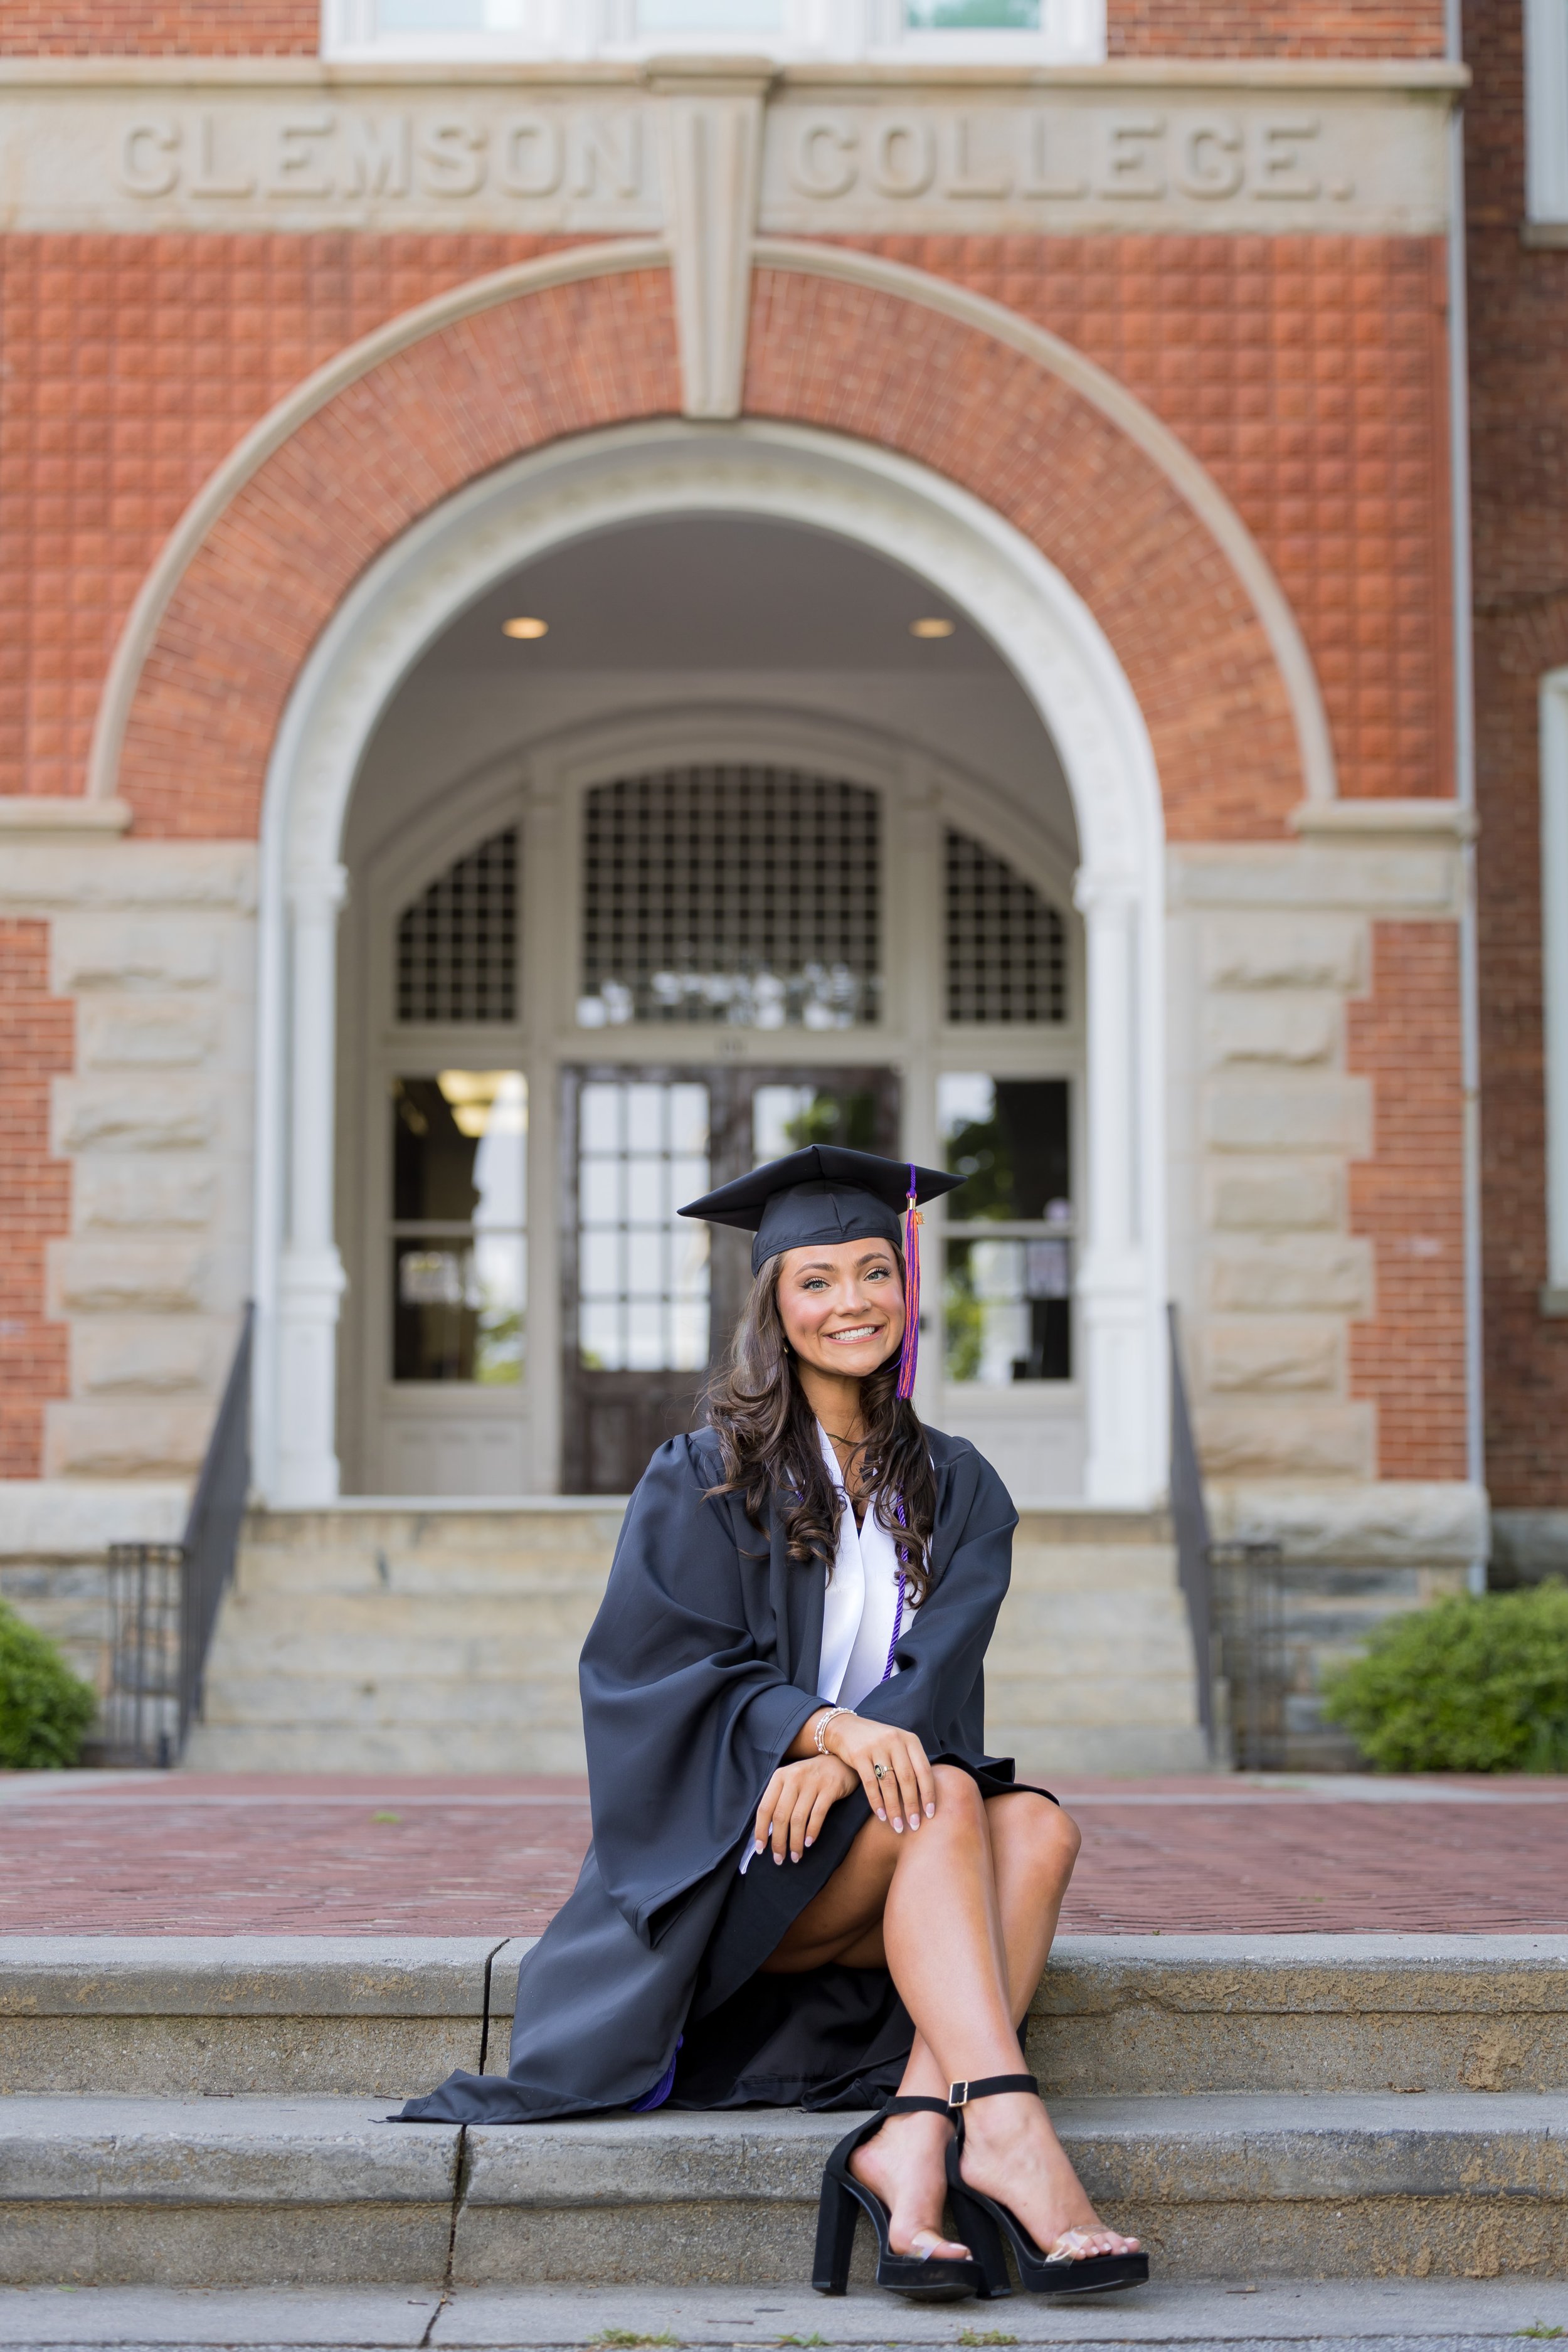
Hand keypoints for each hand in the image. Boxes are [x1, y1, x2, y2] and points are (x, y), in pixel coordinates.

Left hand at [754, 1754, 856, 1863]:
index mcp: (780, 1777)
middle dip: (778, 1842)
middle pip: (780, 1816)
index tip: (761, 1849)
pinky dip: (812, 1832)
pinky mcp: (830, 1788)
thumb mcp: (790, 1781)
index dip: (761, 1830)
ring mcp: (812, 1782)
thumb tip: (766, 1832)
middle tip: (780, 1859)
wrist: (839, 1761)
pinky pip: (817, 1815)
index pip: (765, 1807)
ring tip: (795, 1856)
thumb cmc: (810, 1777)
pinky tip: (809, 1843)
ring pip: (798, 1818)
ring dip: (795, 1842)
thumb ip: (779, 1800)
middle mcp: (794, 1777)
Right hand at [821, 1711, 935, 1833]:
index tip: (930, 1814)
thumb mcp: (899, 1745)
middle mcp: (895, 1741)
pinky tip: (881, 1815)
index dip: (929, 1793)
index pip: (924, 1769)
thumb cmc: (878, 1742)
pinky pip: (870, 1784)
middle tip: (914, 1825)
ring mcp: (876, 1747)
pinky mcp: (859, 1755)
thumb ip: (911, 1763)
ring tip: (897, 1826)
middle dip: (912, 1805)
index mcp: (910, 1739)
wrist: (846, 1728)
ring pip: (889, 1783)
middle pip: (907, 1778)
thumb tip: (926, 1796)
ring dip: (894, 1808)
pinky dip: (876, 1802)